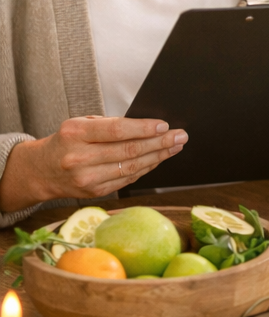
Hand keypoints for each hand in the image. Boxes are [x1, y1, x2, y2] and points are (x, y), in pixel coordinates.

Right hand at [0, 117, 187, 212]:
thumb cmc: (66, 141)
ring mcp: (87, 178)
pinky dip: (145, 169)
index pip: (118, 130)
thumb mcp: (81, 123)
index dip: (144, 128)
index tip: (164, 125)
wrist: (39, 171)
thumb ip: (111, 125)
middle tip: (180, 136)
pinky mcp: (94, 193)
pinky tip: (158, 159)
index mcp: (76, 133)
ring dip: (158, 157)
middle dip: (160, 143)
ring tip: (175, 146)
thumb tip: (150, 127)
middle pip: (129, 150)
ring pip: (131, 167)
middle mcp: (80, 157)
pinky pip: (127, 180)